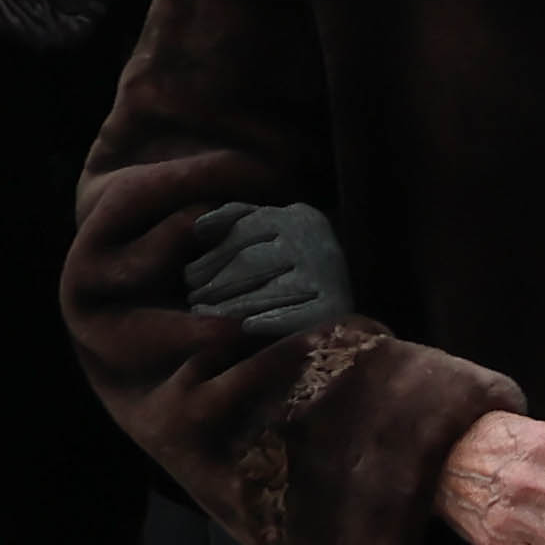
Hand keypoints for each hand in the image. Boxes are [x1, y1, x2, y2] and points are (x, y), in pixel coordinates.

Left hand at [184, 200, 358, 339]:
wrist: (357, 308)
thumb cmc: (295, 265)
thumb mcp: (272, 232)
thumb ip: (236, 219)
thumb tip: (198, 227)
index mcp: (298, 216)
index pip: (243, 231)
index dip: (211, 256)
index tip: (188, 277)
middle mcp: (315, 239)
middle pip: (249, 261)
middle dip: (215, 283)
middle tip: (194, 300)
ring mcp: (328, 273)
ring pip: (265, 290)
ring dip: (229, 306)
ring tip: (205, 316)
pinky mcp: (335, 307)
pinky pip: (291, 316)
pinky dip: (267, 322)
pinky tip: (244, 328)